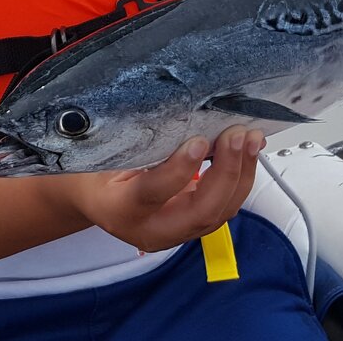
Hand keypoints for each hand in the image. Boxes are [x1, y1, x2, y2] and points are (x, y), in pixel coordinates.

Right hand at [70, 125, 264, 252]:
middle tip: (236, 135)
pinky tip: (248, 150)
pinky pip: (223, 208)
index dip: (178, 170)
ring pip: (219, 214)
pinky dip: (240, 178)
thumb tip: (177, 110)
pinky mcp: (192, 225)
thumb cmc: (95, 168)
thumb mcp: (104, 153)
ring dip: (241, 175)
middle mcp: (151, 229)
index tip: (197, 141)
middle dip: (225, 173)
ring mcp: (176, 232)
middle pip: (199, 213)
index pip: (152, 193)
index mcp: (120, 209)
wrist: (92, 199)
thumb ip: (136, 141)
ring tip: (251, 138)